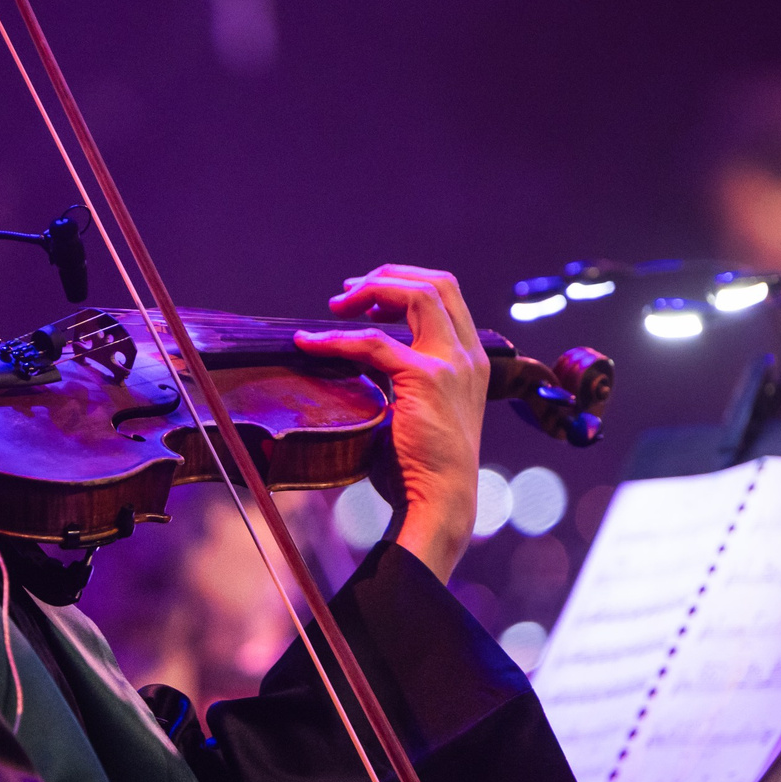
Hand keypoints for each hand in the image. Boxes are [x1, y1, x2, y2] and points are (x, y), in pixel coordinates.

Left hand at [292, 265, 492, 582]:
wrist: (440, 503)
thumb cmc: (422, 468)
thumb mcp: (418, 409)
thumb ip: (399, 378)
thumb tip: (354, 361)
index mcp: (472, 361)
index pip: (447, 297)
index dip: (405, 285)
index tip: (367, 302)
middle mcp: (469, 355)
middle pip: (437, 283)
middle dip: (387, 277)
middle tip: (346, 294)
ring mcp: (451, 364)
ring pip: (417, 294)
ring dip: (371, 291)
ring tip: (336, 305)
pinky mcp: (426, 379)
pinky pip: (374, 343)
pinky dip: (336, 339)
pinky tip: (309, 344)